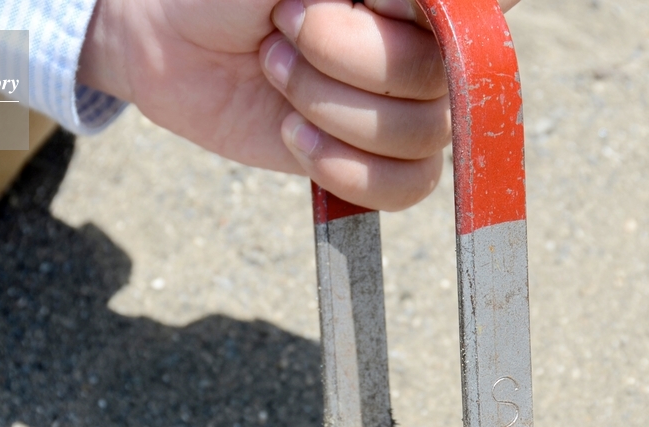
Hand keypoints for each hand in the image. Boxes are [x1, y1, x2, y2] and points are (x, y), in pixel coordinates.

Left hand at [79, 0, 520, 210]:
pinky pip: (406, 187)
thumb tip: (433, 3)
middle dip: (340, 56)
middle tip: (283, 30)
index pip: (478, 13)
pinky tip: (297, 135)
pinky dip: (344, 169)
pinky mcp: (374, 160)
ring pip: (419, 133)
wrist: (170, 43)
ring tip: (277, 72)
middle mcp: (423, 45)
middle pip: (437, 76)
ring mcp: (403, 106)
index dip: (409, 20)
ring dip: (328, 107)